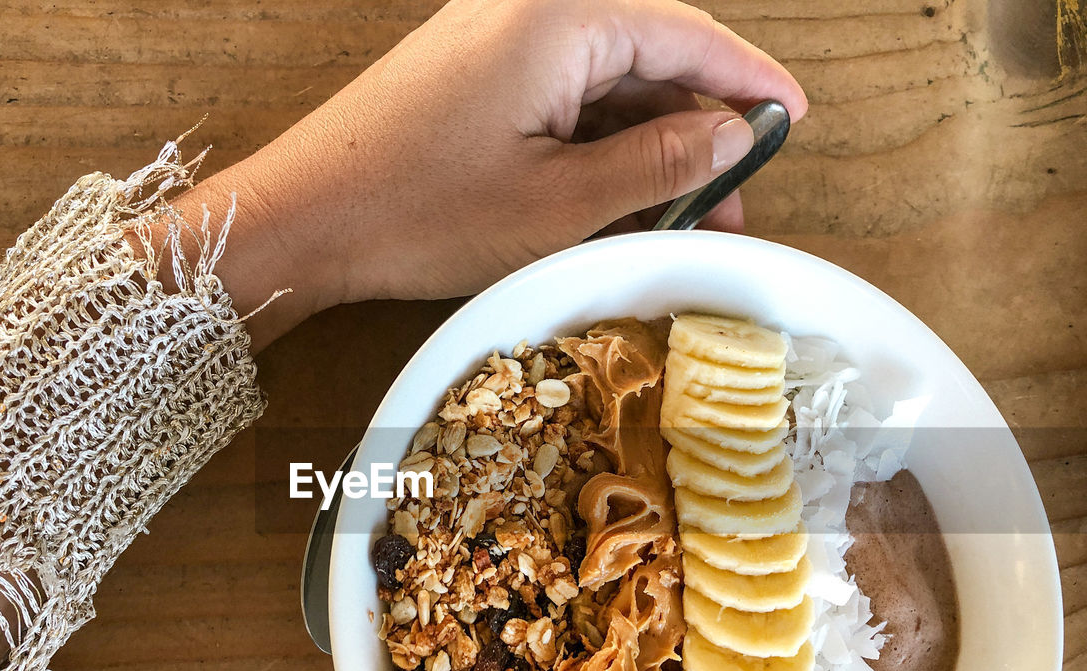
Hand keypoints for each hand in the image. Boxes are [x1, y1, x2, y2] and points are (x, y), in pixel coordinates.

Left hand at [172, 0, 805, 347]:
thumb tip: (732, 134)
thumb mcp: (562, 202)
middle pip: (647, 57)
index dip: (748, 79)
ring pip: (603, 86)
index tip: (792, 120)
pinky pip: (558, 102)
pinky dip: (595, 148)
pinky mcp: (471, 79)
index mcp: (559, 15)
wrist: (304, 223)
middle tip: (732, 201)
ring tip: (680, 218)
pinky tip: (618, 202)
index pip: (686, 32)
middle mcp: (527, 9)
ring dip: (647, 146)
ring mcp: (493, 41)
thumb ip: (660, 160)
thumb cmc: (418, 212)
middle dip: (696, 129)